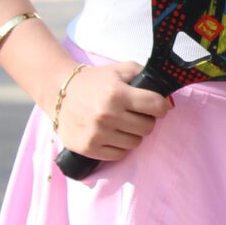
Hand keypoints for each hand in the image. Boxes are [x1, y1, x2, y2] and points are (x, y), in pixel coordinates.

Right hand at [48, 60, 170, 160]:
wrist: (58, 92)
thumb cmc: (94, 81)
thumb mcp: (120, 70)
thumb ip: (145, 77)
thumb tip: (167, 101)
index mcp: (116, 93)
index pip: (156, 106)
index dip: (161, 107)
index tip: (157, 107)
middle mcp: (107, 115)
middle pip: (147, 127)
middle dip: (145, 120)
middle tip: (135, 114)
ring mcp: (97, 133)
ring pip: (135, 143)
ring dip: (132, 134)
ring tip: (122, 124)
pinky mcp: (89, 148)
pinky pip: (119, 154)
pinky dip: (119, 146)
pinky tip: (111, 135)